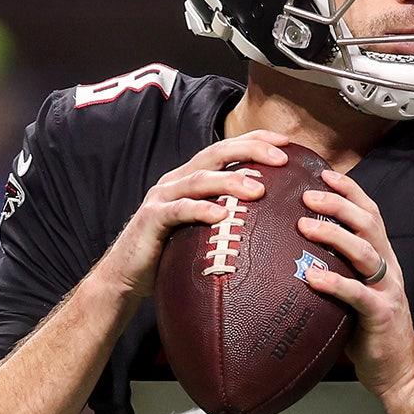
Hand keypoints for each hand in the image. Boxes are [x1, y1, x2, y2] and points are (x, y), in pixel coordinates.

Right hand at [99, 130, 289, 296]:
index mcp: (192, 177)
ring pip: (200, 179)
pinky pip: (179, 210)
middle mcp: (177, 180)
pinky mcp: (152, 219)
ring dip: (231, 180)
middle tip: (281, 158)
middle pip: (217, 153)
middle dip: (251, 150)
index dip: (256, 139)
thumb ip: (229, 215)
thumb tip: (274, 218)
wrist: (125, 275)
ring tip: (259, 190)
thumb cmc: (171, 252)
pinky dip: (201, 209)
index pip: (227, 147)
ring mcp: (162, 197)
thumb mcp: (204, 228)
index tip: (287, 142)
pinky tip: (221, 215)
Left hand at [298, 170, 413, 413]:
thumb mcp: (352, 289)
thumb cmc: (365, 327)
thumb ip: (335, 266)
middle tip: (306, 195)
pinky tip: (311, 277)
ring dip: (334, 235)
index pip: (369, 212)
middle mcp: (388, 266)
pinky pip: (358, 294)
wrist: (396, 369)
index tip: (322, 172)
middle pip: (368, 223)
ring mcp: (388, 289)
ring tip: (304, 226)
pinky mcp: (381, 314)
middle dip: (338, 204)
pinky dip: (335, 282)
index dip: (349, 190)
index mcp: (382, 256)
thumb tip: (291, 246)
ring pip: (365, 252)